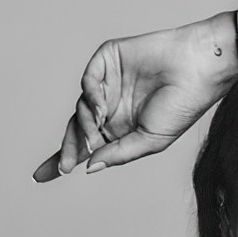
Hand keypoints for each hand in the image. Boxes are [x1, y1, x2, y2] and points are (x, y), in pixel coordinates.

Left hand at [33, 13, 237, 179]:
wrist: (197, 70)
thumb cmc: (181, 107)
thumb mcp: (149, 141)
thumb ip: (118, 154)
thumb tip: (89, 167)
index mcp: (120, 131)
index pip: (85, 148)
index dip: (62, 160)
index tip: (40, 176)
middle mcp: (111, 108)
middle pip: (76, 130)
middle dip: (68, 148)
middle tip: (65, 165)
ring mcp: (108, 84)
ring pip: (80, 108)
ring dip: (84, 123)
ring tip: (97, 131)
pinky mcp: (108, 59)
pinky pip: (87, 81)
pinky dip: (90, 96)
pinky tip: (101, 106)